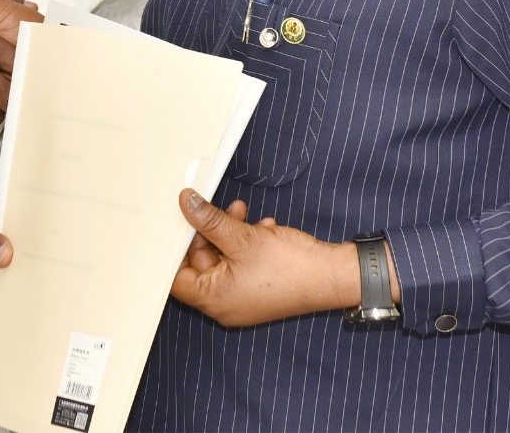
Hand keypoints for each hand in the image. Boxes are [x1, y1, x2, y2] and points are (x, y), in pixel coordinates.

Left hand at [169, 190, 367, 326]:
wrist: (333, 275)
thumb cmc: (292, 267)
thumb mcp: (243, 237)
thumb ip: (210, 220)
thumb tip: (187, 204)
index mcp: (215, 300)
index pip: (176, 278)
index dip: (176, 250)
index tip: (177, 225)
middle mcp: (225, 304)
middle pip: (200, 264)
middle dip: (208, 233)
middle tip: (215, 210)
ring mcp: (242, 298)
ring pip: (223, 259)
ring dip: (229, 233)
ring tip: (241, 212)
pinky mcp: (257, 288)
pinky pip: (241, 264)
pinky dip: (245, 243)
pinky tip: (260, 226)